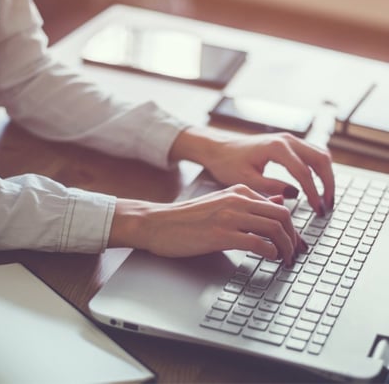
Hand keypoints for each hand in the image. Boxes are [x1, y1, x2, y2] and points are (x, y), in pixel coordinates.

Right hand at [109, 184, 306, 264]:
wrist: (157, 223)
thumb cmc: (186, 218)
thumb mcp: (220, 203)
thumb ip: (249, 203)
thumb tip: (279, 201)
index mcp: (238, 191)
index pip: (278, 206)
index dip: (292, 227)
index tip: (294, 242)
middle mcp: (237, 200)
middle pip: (282, 216)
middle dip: (294, 238)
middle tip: (295, 253)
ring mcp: (229, 217)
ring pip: (274, 228)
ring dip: (286, 248)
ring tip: (285, 260)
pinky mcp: (221, 235)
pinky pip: (258, 243)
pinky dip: (270, 253)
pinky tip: (269, 259)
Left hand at [169, 128, 334, 214]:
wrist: (217, 148)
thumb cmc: (227, 163)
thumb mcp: (245, 180)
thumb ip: (270, 187)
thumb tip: (295, 194)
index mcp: (276, 147)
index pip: (303, 172)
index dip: (313, 193)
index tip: (317, 210)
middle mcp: (286, 139)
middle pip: (320, 160)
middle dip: (328, 184)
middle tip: (327, 206)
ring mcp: (289, 139)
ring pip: (320, 155)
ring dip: (327, 176)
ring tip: (325, 199)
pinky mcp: (288, 143)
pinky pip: (312, 154)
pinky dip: (319, 169)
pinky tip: (317, 187)